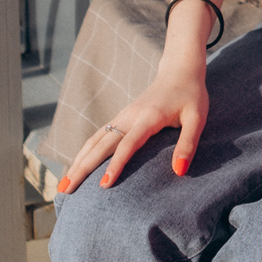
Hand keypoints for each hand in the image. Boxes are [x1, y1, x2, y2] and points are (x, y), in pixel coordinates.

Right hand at [60, 53, 207, 191]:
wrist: (178, 71)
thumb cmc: (191, 96)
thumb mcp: (197, 118)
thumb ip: (188, 143)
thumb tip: (179, 171)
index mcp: (148, 117)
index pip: (128, 144)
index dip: (116, 165)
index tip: (104, 185)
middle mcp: (129, 117)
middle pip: (101, 144)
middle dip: (82, 167)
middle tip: (66, 190)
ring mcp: (122, 117)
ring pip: (94, 141)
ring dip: (78, 161)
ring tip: (63, 185)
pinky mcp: (120, 119)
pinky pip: (97, 137)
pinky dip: (84, 153)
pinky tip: (77, 167)